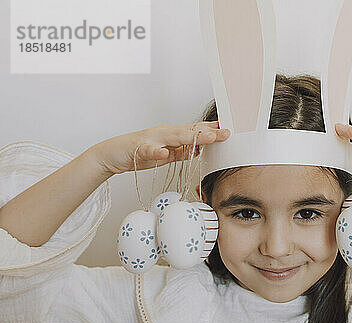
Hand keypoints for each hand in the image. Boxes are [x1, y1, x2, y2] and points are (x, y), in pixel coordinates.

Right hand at [90, 121, 230, 175]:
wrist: (112, 154)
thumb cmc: (140, 153)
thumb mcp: (166, 154)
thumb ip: (182, 152)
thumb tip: (199, 150)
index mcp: (172, 135)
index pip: (196, 131)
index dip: (213, 130)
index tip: (230, 130)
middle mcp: (164, 133)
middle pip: (190, 131)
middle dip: (209, 132)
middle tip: (227, 132)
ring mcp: (152, 139)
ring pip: (174, 137)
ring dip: (191, 137)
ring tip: (208, 138)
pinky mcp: (139, 148)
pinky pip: (149, 150)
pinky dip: (157, 151)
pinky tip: (165, 153)